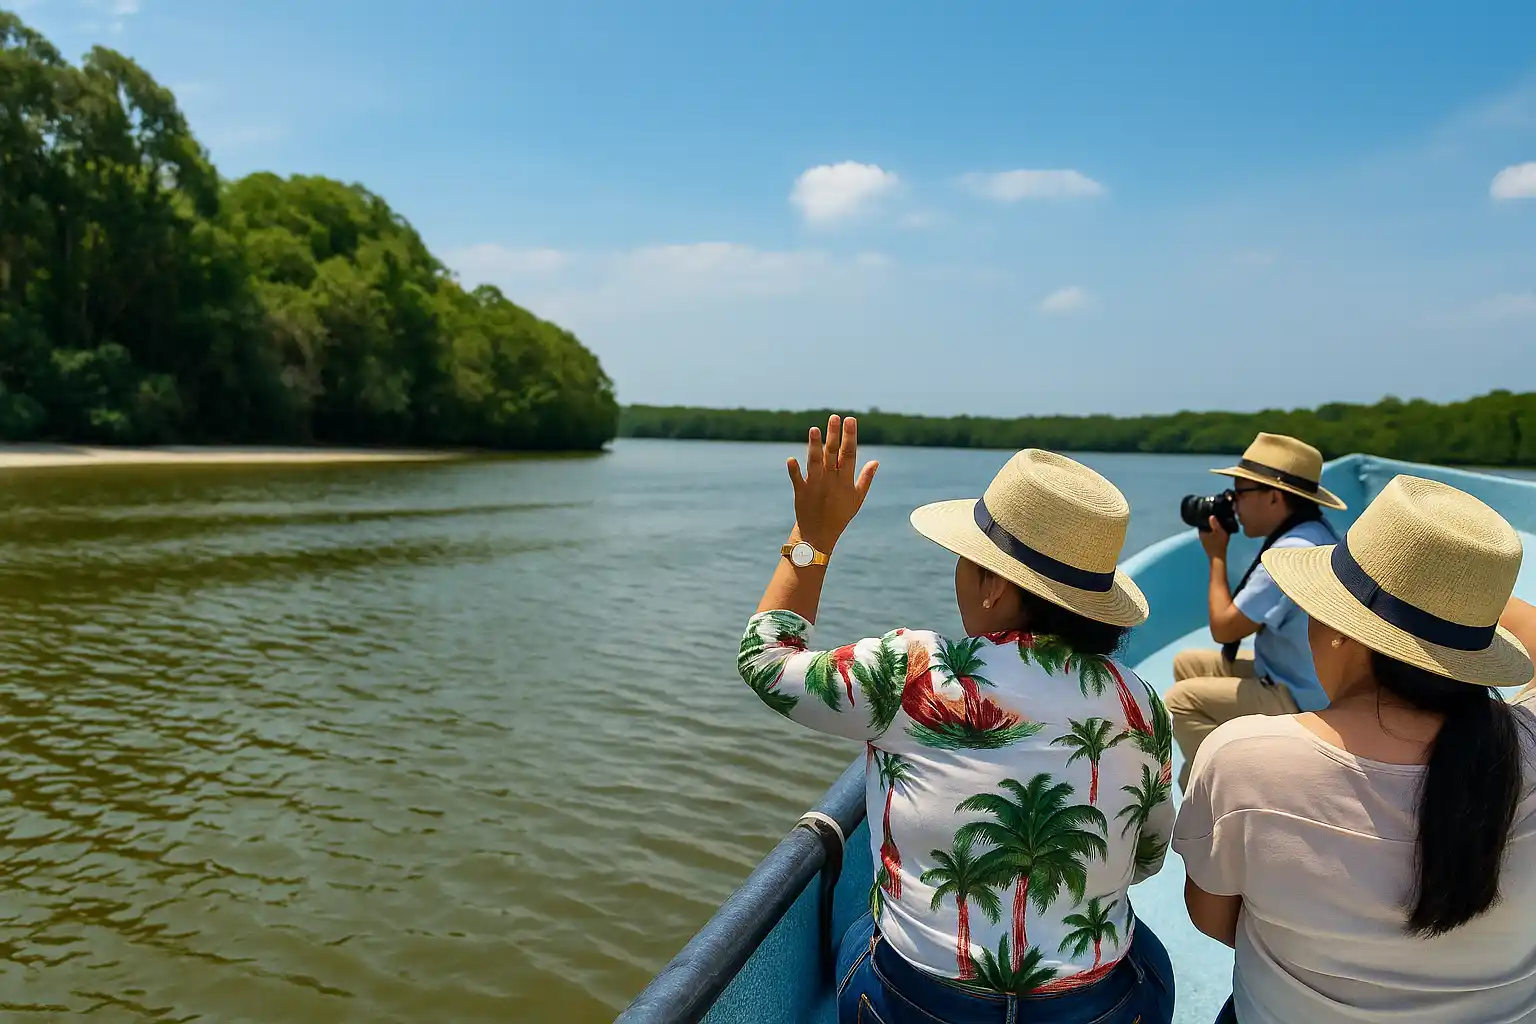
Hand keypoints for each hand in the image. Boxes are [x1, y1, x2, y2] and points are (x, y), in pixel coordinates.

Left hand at [787, 414, 878, 551]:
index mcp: (845, 480)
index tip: (850, 419)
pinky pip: (797, 480)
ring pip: (815, 462)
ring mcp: (816, 485)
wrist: (820, 534)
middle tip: (834, 417)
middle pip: (832, 453)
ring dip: (814, 447)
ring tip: (814, 429)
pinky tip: (790, 459)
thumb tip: (876, 461)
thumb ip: (866, 478)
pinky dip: (794, 471)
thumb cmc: (840, 514)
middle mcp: (831, 480)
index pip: (849, 453)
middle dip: (834, 435)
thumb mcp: (857, 498)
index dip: (850, 436)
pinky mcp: (801, 492)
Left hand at [1199, 516, 1230, 559]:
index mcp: (1201, 532)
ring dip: (1212, 529)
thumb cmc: (1219, 545)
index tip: (1211, 515)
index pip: (1202, 521)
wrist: (1218, 558)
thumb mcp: (1219, 532)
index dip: (1206, 518)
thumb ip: (1215, 524)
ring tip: (1219, 527)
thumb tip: (1211, 516)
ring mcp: (1204, 541)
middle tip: (1216, 520)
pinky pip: (1210, 537)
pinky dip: (1213, 535)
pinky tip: (1219, 535)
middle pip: (1205, 526)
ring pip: (1207, 532)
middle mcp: (1201, 536)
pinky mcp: (1207, 545)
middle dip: (1210, 523)